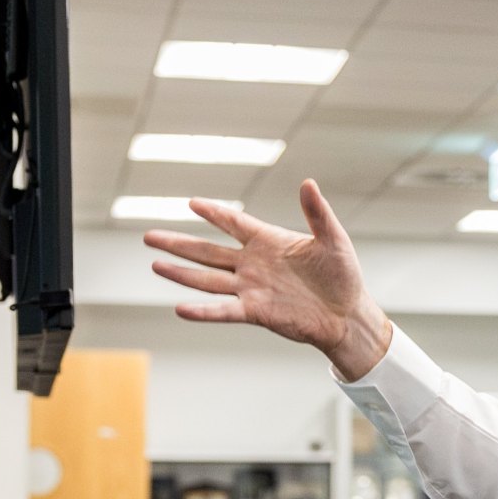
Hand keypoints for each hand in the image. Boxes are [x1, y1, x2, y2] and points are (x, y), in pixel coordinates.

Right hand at [142, 180, 391, 380]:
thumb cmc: (343, 276)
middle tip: (149, 236)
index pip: (234, 223)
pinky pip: (224, 310)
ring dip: (180, 273)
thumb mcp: (333, 240)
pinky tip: (180, 308)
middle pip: (208, 251)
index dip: (213, 213)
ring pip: (207, 279)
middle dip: (179, 243)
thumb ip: (317, 213)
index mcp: (269, 242)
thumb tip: (309, 183)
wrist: (348, 315)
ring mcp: (252, 288)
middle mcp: (254, 264)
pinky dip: (203, 311)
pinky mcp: (256, 311)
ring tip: (154, 264)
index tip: (192, 202)